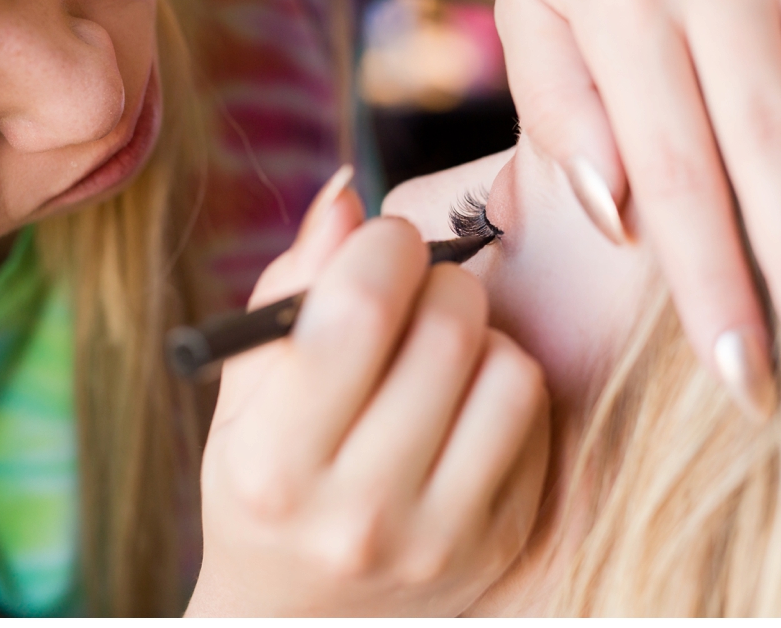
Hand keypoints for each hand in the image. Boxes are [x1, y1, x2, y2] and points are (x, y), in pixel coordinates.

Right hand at [186, 168, 549, 615]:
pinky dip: (504, 391)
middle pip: (450, 327)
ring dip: (479, 337)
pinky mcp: (503, 547)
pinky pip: (536, 420)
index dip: (385, 245)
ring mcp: (442, 541)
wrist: (300, 620)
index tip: (383, 246)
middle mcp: (360, 513)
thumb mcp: (245, 395)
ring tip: (438, 356)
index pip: (362, 306)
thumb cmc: (265, 484)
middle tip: (414, 295)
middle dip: (438, 280)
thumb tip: (348, 194)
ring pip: (510, 369)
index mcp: (274, 465)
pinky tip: (461, 409)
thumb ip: (288, 288)